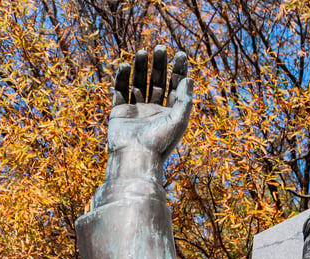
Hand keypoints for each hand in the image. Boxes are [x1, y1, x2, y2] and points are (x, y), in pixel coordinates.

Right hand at [105, 46, 192, 181]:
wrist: (136, 159)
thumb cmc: (160, 142)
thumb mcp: (178, 120)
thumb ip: (185, 99)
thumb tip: (189, 78)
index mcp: (170, 114)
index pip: (175, 87)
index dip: (178, 70)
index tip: (180, 53)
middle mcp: (154, 111)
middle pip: (158, 82)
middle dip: (159, 65)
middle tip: (160, 47)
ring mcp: (136, 111)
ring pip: (139, 83)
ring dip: (141, 67)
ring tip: (142, 51)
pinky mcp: (119, 112)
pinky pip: (120, 90)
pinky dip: (122, 77)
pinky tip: (126, 64)